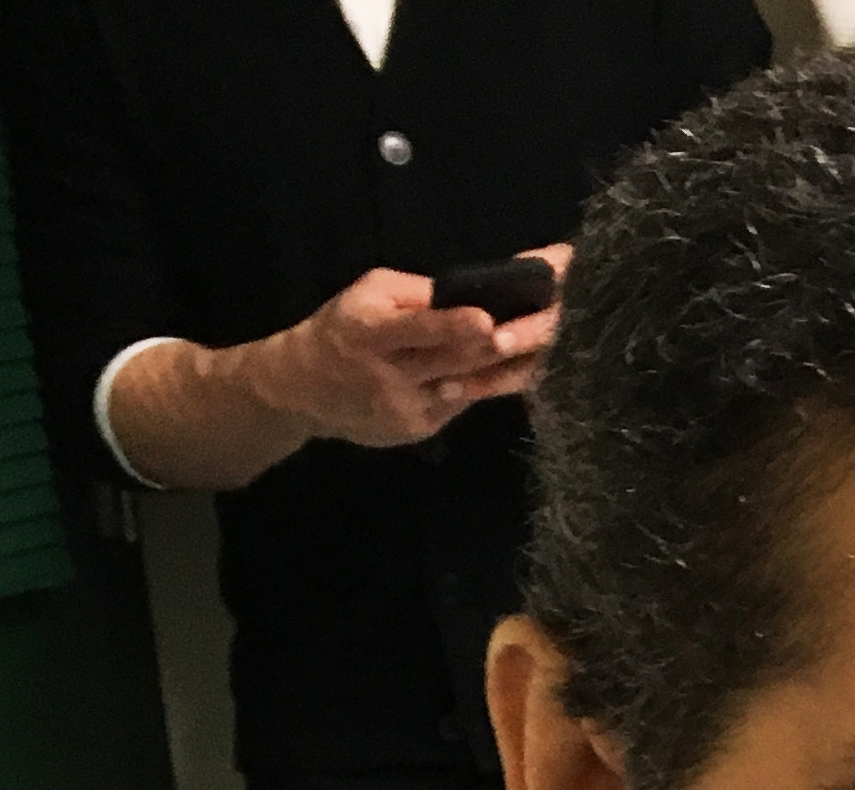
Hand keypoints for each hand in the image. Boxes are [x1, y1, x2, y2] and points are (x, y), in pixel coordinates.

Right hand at [252, 251, 570, 447]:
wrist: (303, 390)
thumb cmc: (342, 327)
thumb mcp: (366, 295)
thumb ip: (415, 296)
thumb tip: (469, 296)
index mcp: (371, 334)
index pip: (416, 331)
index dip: (451, 328)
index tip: (486, 323)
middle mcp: (391, 376)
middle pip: (455, 362)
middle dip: (503, 344)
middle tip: (550, 325)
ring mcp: (408, 410)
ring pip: (469, 387)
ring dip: (512, 366)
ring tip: (552, 343)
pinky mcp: (421, 429)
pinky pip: (465, 403)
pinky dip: (492, 383)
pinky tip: (524, 366)